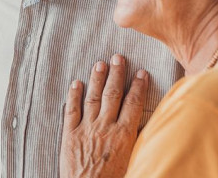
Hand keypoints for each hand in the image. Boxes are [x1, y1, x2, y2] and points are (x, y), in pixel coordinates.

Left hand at [60, 54, 148, 177]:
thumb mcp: (134, 161)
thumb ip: (138, 141)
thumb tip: (147, 125)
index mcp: (124, 135)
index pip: (133, 103)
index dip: (138, 86)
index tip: (141, 72)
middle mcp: (105, 127)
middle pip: (112, 94)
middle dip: (116, 74)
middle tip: (118, 57)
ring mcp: (86, 129)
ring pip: (92, 98)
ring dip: (96, 79)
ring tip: (100, 64)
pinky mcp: (70, 135)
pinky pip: (71, 110)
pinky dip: (73, 95)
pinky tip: (75, 83)